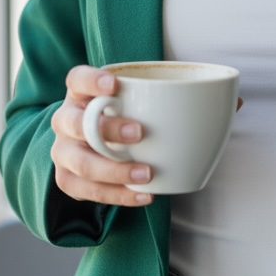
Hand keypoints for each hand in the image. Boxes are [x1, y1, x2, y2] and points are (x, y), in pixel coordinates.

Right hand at [51, 66, 154, 206]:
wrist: (91, 146)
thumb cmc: (120, 116)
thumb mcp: (131, 101)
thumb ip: (156, 98)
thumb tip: (212, 101)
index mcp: (80, 94)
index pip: (77, 80)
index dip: (92, 80)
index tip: (114, 84)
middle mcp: (65, 120)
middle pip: (77, 123)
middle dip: (109, 128)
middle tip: (140, 132)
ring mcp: (63, 151)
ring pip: (82, 163)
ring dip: (115, 170)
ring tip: (147, 174)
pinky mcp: (67, 178)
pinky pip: (88, 191)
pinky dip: (118, 196)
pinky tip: (144, 195)